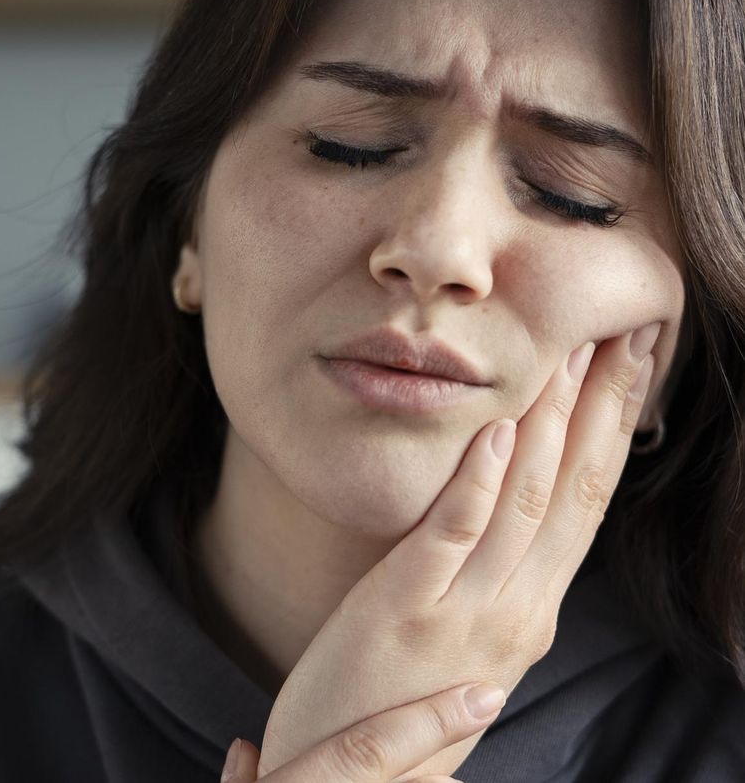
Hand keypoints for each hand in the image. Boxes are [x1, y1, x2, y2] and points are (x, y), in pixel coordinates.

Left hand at [257, 324, 660, 778]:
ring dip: (551, 425)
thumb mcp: (467, 634)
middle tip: (630, 331)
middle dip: (605, 409)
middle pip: (575, 492)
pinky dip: (477, 481)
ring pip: (525, 503)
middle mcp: (518, 610)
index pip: (586, 502)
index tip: (632, 360)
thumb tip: (505, 503)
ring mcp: (467, 614)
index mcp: (532, 609)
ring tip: (573, 355)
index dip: (614, 428)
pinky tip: (495, 431)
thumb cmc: (398, 698)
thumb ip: (491, 573)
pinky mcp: (406, 613)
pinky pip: (452, 537)